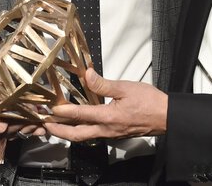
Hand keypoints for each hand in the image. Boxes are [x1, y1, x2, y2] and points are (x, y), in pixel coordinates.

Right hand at [0, 57, 44, 139]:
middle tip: (30, 119)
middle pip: (4, 130)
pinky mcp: (14, 125)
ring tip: (39, 121)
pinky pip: (24, 132)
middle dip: (17, 126)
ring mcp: (3, 125)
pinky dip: (34, 130)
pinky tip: (42, 128)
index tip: (2, 125)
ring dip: (28, 128)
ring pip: (16, 132)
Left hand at [44, 69, 167, 140]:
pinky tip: (78, 124)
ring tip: (56, 126)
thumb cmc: (150, 103)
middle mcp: (107, 129)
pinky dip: (81, 131)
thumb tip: (87, 75)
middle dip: (59, 132)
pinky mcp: (114, 134)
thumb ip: (104, 83)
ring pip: (84, 137)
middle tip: (46, 125)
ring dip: (68, 133)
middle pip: (77, 135)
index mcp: (109, 117)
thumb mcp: (126, 88)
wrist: (166, 117)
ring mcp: (110, 134)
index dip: (63, 113)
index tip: (51, 110)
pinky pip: (93, 135)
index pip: (80, 115)